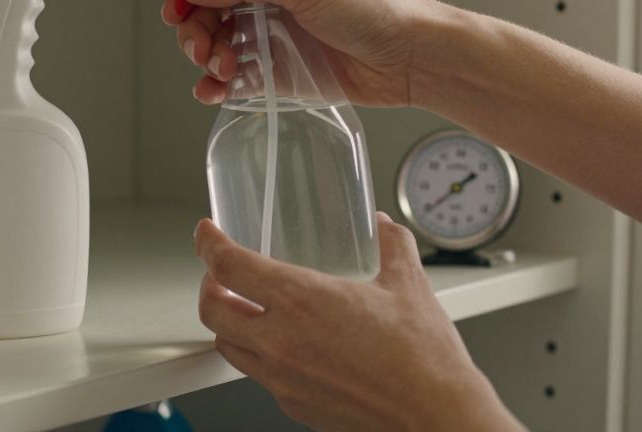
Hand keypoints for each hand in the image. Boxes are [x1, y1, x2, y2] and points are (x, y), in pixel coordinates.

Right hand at [160, 0, 444, 106]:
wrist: (412, 57)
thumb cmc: (374, 8)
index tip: (176, 7)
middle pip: (209, 7)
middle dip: (195, 27)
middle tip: (200, 46)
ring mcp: (275, 34)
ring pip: (218, 42)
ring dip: (206, 56)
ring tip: (219, 68)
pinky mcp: (282, 71)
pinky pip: (237, 77)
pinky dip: (218, 84)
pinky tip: (213, 91)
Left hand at [194, 215, 522, 431]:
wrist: (435, 414)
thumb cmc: (423, 358)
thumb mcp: (408, 285)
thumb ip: (392, 246)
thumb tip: (384, 227)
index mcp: (301, 300)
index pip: (228, 266)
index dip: (208, 244)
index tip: (207, 234)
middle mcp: (281, 340)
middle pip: (211, 310)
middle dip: (208, 286)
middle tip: (219, 273)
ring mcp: (283, 377)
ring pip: (228, 346)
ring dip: (227, 323)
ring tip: (242, 308)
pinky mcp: (293, 403)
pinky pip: (258, 376)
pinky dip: (257, 355)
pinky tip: (280, 345)